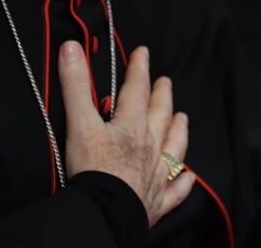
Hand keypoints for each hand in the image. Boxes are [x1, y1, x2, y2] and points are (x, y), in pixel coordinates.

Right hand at [58, 42, 194, 225]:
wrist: (105, 212)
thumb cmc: (93, 168)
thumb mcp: (79, 122)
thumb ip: (75, 85)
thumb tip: (71, 47)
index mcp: (132, 125)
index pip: (137, 89)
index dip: (139, 68)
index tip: (143, 52)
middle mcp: (150, 146)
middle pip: (160, 115)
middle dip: (162, 95)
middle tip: (166, 81)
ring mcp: (157, 174)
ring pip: (174, 147)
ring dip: (179, 130)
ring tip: (183, 117)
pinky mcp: (157, 200)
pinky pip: (176, 190)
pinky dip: (183, 182)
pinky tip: (189, 176)